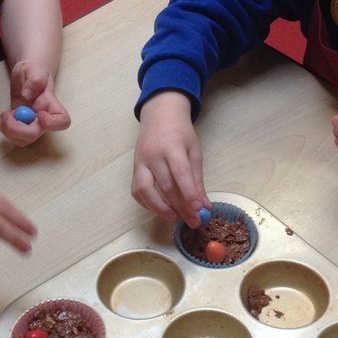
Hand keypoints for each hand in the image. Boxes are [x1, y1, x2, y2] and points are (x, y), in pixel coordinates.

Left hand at [0, 61, 70, 146]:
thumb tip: (27, 95)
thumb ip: (34, 80)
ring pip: (24, 140)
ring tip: (4, 114)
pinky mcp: (20, 127)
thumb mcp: (34, 68)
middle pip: (36, 134)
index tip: (39, 114)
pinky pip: (14, 138)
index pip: (62, 121)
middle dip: (17, 129)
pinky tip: (5, 117)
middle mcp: (44, 119)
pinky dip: (5, 130)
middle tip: (6, 115)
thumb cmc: (33, 71)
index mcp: (52, 105)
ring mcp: (32, 125)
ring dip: (9, 130)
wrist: (26, 75)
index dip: (52, 123)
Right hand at [132, 92, 210, 224]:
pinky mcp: (133, 168)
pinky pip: (136, 191)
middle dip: (180, 207)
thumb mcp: (194, 151)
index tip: (200, 211)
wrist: (159, 115)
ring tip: (175, 218)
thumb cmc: (180, 132)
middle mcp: (152, 154)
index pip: (180, 173)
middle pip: (165, 186)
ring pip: (145, 190)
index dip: (190, 194)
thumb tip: (204, 206)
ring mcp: (140, 161)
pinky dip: (147, 204)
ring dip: (160, 209)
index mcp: (172, 146)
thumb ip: (197, 179)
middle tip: (193, 222)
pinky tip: (161, 209)